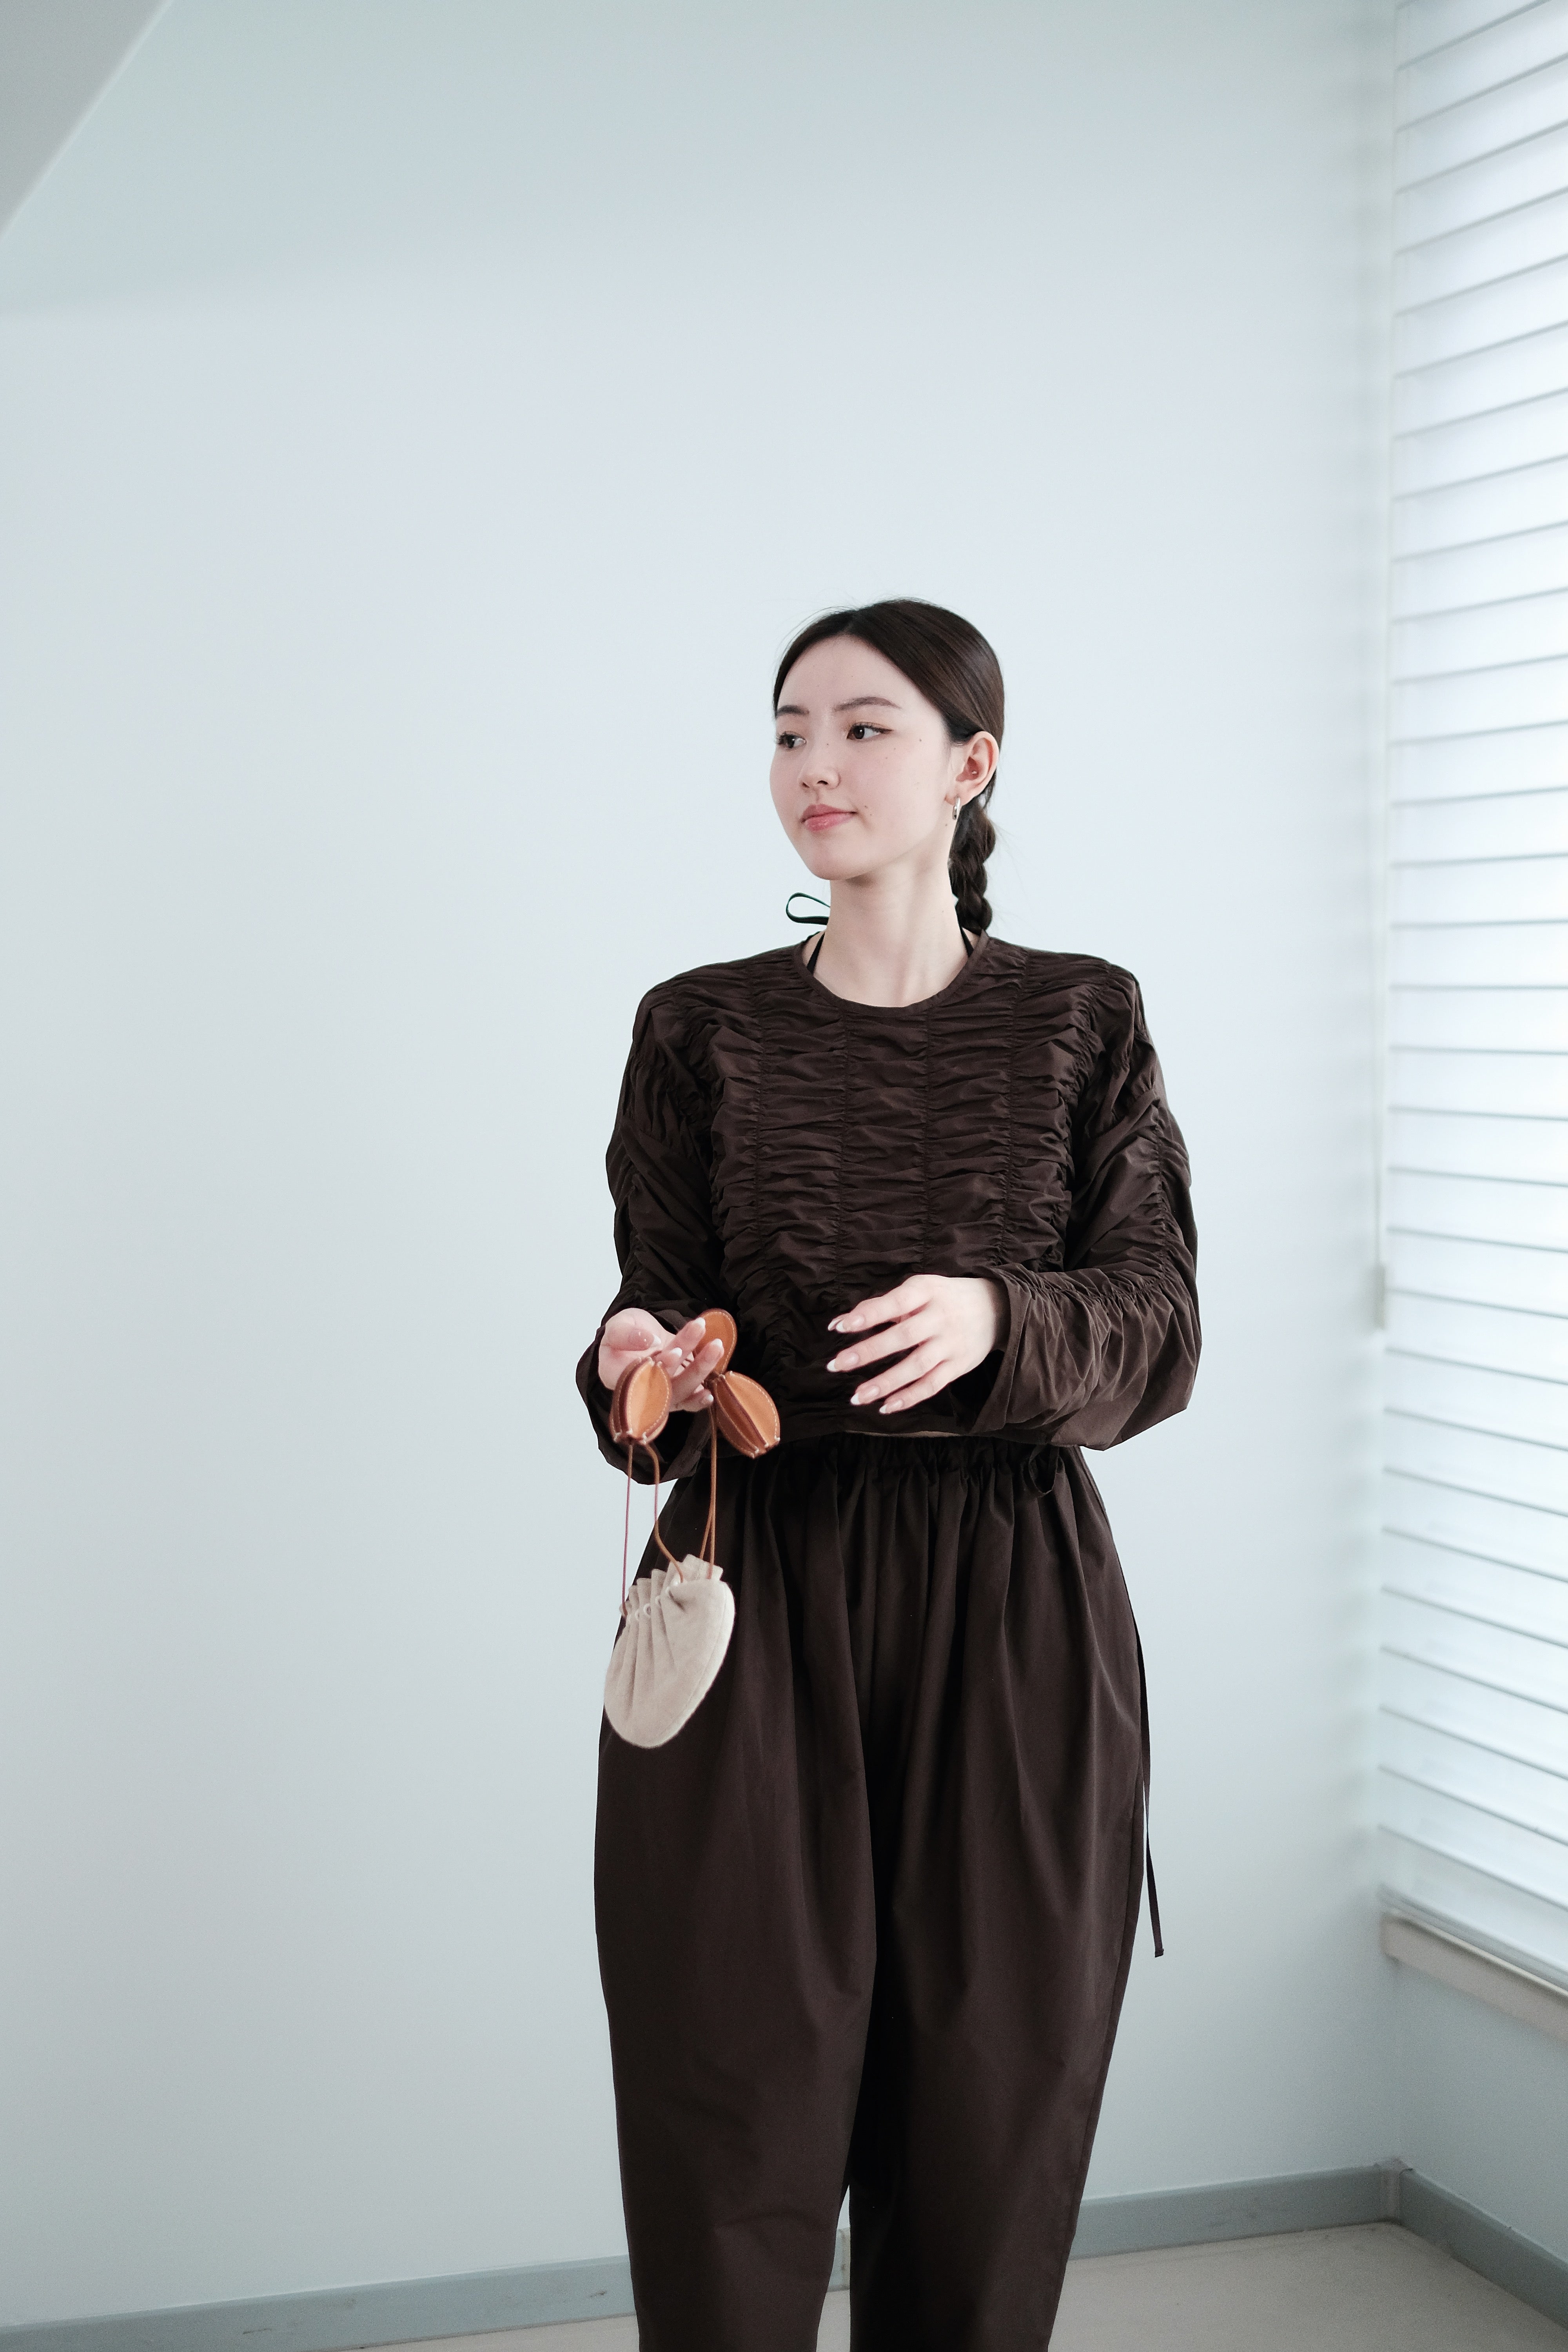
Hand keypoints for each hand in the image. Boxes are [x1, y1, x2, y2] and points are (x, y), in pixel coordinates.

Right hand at [597, 1309, 724, 1410]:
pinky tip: (713, 1389)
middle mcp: (640, 1391)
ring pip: (683, 1390)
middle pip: (668, 1386)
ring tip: (717, 1347)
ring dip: (702, 1371)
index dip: (660, 1367)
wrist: (638, 1336)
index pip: (640, 1377)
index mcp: (618, 1377)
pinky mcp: (677, 1392)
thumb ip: (624, 1333)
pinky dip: (700, 1398)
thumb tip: (648, 1341)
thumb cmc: (624, 1333)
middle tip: (711, 1345)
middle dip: (692, 1368)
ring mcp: (660, 1394)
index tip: (675, 1350)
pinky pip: (689, 1401)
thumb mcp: (617, 1325)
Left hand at [825, 1275, 1004, 1413]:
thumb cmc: (942, 1298)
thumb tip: (840, 1323)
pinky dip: (909, 1397)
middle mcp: (940, 1318)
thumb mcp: (918, 1290)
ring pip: (916, 1366)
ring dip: (885, 1383)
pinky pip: (932, 1385)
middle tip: (837, 1365)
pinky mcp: (959, 1365)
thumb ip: (881, 1305)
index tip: (840, 1328)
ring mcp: (951, 1343)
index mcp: (927, 1292)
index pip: (895, 1303)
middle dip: (868, 1352)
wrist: (996, 1308)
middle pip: (902, 1337)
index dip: (868, 1315)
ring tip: (857, 1397)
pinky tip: (886, 1406)